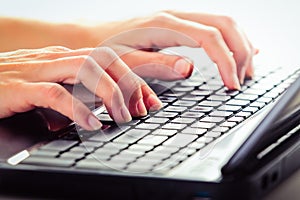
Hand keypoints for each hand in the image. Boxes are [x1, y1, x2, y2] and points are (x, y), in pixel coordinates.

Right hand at [0, 46, 161, 129]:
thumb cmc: (12, 86)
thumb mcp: (52, 87)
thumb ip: (75, 93)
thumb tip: (100, 110)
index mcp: (66, 58)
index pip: (111, 60)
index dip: (135, 79)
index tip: (151, 101)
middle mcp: (57, 58)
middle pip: (105, 59)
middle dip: (130, 83)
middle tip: (142, 110)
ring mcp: (39, 70)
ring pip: (85, 69)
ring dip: (110, 94)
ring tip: (122, 117)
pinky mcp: (21, 87)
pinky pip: (55, 94)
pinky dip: (77, 109)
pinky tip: (92, 124)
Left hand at [92, 11, 257, 88]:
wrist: (94, 37)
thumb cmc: (107, 49)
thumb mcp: (126, 60)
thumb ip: (157, 63)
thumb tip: (188, 68)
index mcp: (165, 25)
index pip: (210, 37)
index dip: (227, 60)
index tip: (233, 84)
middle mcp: (176, 17)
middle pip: (224, 24)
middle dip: (241, 51)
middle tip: (244, 78)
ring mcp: (179, 19)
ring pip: (223, 23)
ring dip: (240, 44)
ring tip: (246, 69)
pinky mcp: (179, 26)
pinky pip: (213, 26)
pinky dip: (230, 39)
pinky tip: (239, 50)